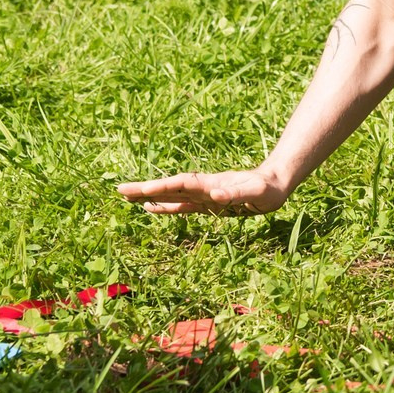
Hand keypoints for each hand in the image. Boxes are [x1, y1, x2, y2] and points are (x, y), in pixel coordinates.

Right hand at [117, 167, 291, 214]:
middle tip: (119, 190)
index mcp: (210, 184)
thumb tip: (213, 195)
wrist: (274, 185)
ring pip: (170, 195)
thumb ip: (235, 193)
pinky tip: (149, 208)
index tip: (142, 191)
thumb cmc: (267, 189)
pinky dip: (164, 206)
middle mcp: (201, 188)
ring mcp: (201, 195)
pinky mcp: (206, 204)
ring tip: (125, 197)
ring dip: (149, 196)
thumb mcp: (255, 192)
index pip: (181, 185)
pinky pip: (180, 205)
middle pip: (168, 187)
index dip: (162, 188)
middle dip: (144, 189)